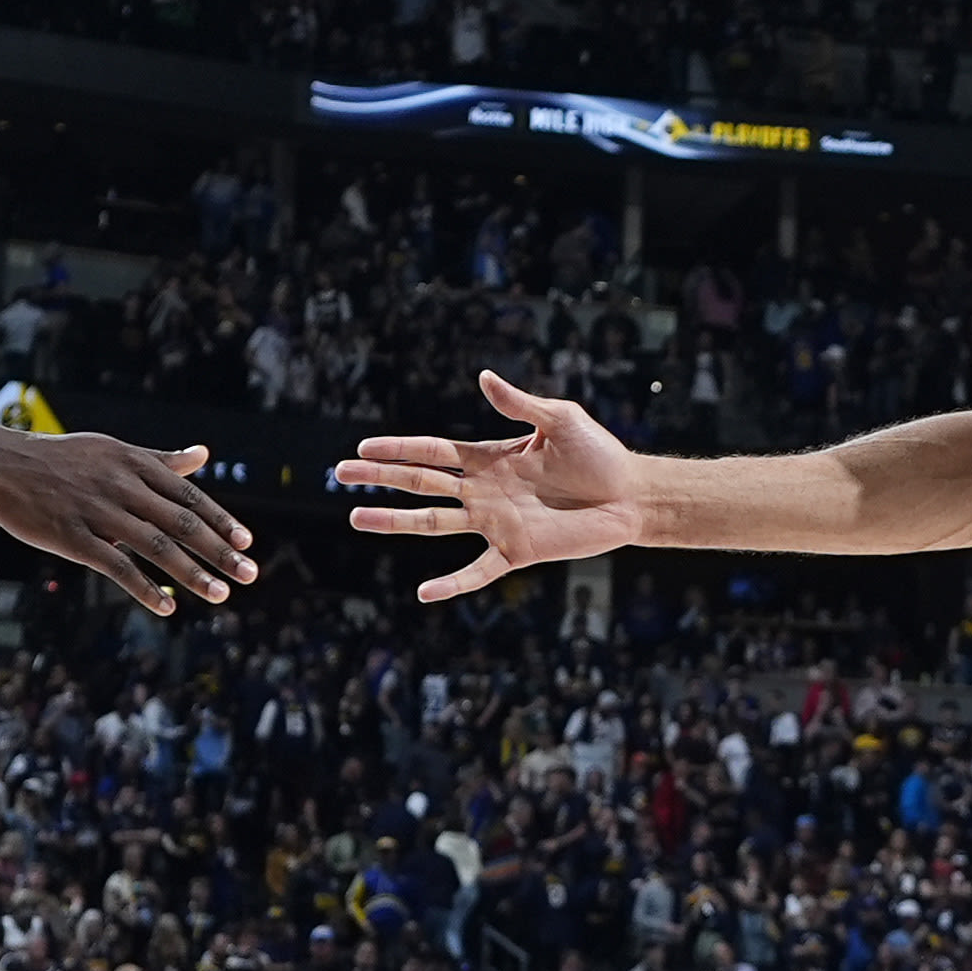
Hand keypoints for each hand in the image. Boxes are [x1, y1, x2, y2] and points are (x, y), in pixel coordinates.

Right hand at [0, 426, 251, 615]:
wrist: (0, 465)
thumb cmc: (61, 460)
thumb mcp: (113, 450)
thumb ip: (160, 460)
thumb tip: (203, 454)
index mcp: (133, 464)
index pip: (188, 495)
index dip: (220, 520)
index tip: (246, 542)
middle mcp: (121, 486)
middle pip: (181, 522)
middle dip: (219, 551)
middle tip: (250, 574)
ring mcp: (98, 512)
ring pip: (156, 546)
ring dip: (192, 574)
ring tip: (221, 595)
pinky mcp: (73, 538)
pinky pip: (116, 567)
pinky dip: (145, 589)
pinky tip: (167, 608)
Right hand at [334, 370, 645, 600]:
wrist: (631, 495)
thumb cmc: (599, 455)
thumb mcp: (560, 419)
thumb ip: (520, 403)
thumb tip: (483, 377)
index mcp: (490, 458)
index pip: (433, 450)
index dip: (398, 448)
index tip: (363, 447)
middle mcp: (484, 491)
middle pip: (421, 483)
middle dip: (381, 477)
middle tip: (340, 472)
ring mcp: (495, 523)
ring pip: (433, 523)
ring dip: (395, 522)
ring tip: (356, 518)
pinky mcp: (516, 552)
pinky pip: (477, 571)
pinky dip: (452, 584)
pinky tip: (424, 593)